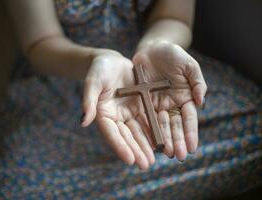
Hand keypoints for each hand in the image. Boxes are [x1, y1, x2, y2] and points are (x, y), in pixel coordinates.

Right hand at [81, 50, 156, 169]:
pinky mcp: (140, 107)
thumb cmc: (99, 69)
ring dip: (145, 146)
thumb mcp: (93, 81)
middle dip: (136, 151)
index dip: (120, 146)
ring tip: (153, 160)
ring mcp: (129, 113)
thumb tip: (83, 122)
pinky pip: (148, 120)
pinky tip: (161, 143)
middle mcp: (117, 117)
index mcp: (103, 114)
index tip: (129, 160)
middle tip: (145, 165)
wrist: (112, 61)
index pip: (111, 133)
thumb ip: (89, 100)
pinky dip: (154, 132)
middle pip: (126, 136)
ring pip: (138, 132)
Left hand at [133, 41, 206, 160]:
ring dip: (164, 139)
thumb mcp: (189, 65)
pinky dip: (148, 130)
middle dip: (178, 141)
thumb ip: (197, 82)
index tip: (192, 147)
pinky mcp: (143, 102)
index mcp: (185, 97)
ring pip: (161, 125)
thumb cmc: (173, 55)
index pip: (189, 118)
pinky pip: (145, 117)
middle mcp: (171, 104)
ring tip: (166, 153)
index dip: (190, 133)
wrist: (151, 49)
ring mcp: (156, 105)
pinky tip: (150, 142)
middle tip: (179, 156)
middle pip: (175, 125)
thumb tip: (201, 102)